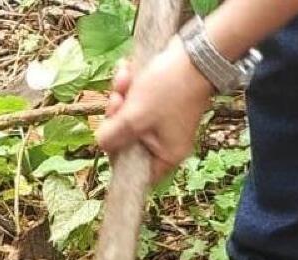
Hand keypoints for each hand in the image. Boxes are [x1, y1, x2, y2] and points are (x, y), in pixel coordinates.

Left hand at [95, 39, 212, 180]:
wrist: (196, 52)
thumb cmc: (168, 89)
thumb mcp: (134, 116)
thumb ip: (113, 136)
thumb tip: (101, 143)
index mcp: (166, 155)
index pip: (133, 169)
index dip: (116, 153)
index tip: (108, 135)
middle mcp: (165, 141)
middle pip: (126, 140)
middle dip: (116, 116)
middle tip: (116, 99)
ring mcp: (162, 121)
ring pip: (128, 116)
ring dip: (120, 95)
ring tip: (124, 78)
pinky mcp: (159, 100)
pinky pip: (136, 100)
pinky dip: (129, 86)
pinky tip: (127, 70)